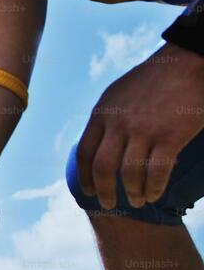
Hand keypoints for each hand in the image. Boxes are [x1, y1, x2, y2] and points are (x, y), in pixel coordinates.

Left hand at [76, 42, 203, 208]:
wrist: (185, 64)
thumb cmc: (152, 80)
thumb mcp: (117, 95)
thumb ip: (106, 118)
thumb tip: (98, 142)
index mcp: (102, 113)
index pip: (84, 152)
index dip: (84, 176)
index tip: (87, 191)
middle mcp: (118, 123)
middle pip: (102, 167)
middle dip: (104, 191)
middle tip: (109, 205)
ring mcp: (143, 130)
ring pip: (129, 173)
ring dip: (132, 192)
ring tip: (138, 201)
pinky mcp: (170, 136)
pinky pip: (157, 172)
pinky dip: (154, 188)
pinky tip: (154, 195)